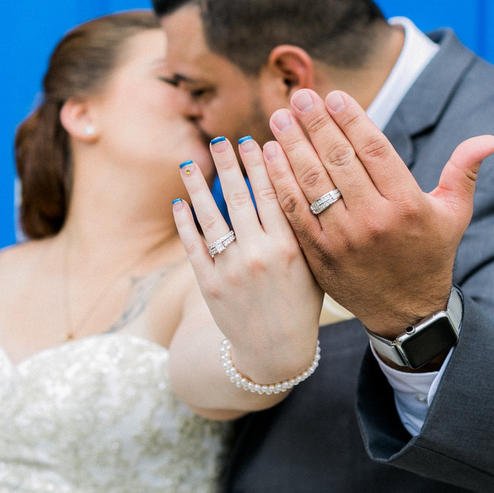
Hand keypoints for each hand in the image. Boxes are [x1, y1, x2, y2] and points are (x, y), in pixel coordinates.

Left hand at [172, 136, 323, 383]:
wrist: (275, 353)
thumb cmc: (300, 304)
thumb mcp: (313, 267)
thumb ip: (302, 230)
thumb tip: (292, 182)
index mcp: (289, 248)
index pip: (273, 194)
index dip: (261, 165)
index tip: (254, 141)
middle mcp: (258, 255)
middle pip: (239, 198)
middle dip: (228, 165)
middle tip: (219, 140)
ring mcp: (230, 270)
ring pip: (210, 217)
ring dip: (197, 187)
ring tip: (189, 163)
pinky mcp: (209, 285)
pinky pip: (193, 246)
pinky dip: (185, 223)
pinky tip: (180, 203)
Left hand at [262, 88, 493, 338]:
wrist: (405, 312)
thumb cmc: (431, 255)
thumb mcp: (454, 214)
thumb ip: (463, 172)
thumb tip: (491, 138)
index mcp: (406, 204)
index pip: (373, 150)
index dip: (351, 119)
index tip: (333, 95)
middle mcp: (373, 219)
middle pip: (338, 160)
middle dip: (316, 124)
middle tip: (300, 97)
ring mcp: (343, 238)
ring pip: (312, 182)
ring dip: (292, 146)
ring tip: (280, 118)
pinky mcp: (320, 253)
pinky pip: (294, 211)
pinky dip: (280, 182)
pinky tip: (270, 156)